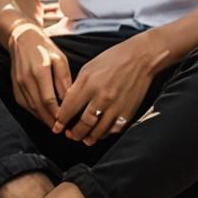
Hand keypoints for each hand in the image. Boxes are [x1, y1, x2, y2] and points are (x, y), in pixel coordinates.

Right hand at [7, 23, 71, 126]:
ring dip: (43, 119)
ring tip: (56, 126)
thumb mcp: (60, 59)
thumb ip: (64, 80)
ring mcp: (18, 84)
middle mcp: (26, 79)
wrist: (22, 38)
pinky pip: (25, 105)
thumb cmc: (44, 47)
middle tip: (63, 130)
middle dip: (51, 121)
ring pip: (31, 108)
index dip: (57, 114)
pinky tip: (44, 116)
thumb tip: (69, 100)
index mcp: (39, 71)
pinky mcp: (14, 87)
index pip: (49, 100)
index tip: (67, 122)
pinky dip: (35, 113)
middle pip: (39, 107)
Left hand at [53, 31, 168, 145]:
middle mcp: (102, 96)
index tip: (57, 126)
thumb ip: (78, 86)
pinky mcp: (128, 111)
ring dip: (88, 138)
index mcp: (89, 83)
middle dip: (74, 133)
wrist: (140, 58)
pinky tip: (99, 134)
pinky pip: (114, 129)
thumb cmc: (112, 59)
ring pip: (98, 130)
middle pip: (84, 123)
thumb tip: (68, 104)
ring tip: (83, 139)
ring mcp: (116, 106)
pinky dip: (105, 134)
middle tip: (69, 135)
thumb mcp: (89, 68)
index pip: (70, 108)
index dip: (61, 120)